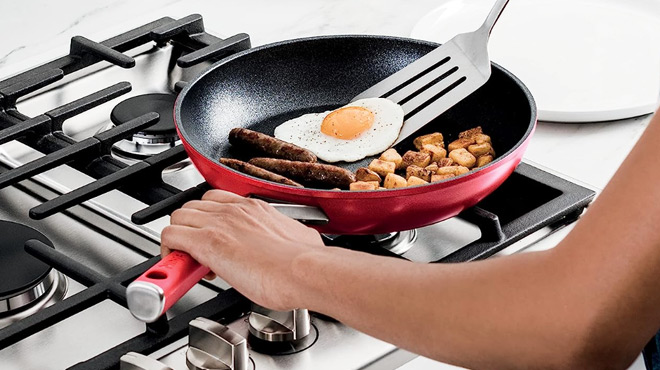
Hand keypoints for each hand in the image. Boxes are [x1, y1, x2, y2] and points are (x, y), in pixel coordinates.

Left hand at [160, 190, 324, 309]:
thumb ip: (284, 238)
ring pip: (178, 218)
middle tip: (200, 254)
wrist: (304, 271)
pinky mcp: (207, 242)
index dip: (208, 220)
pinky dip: (169, 252)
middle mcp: (234, 211)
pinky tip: (180, 270)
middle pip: (192, 207)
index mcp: (254, 208)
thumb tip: (287, 245)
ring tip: (191, 263)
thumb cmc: (305, 261)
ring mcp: (219, 224)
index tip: (214, 238)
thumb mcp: (296, 239)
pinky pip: (171, 236)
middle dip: (190, 229)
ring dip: (179, 239)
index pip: (216, 201)